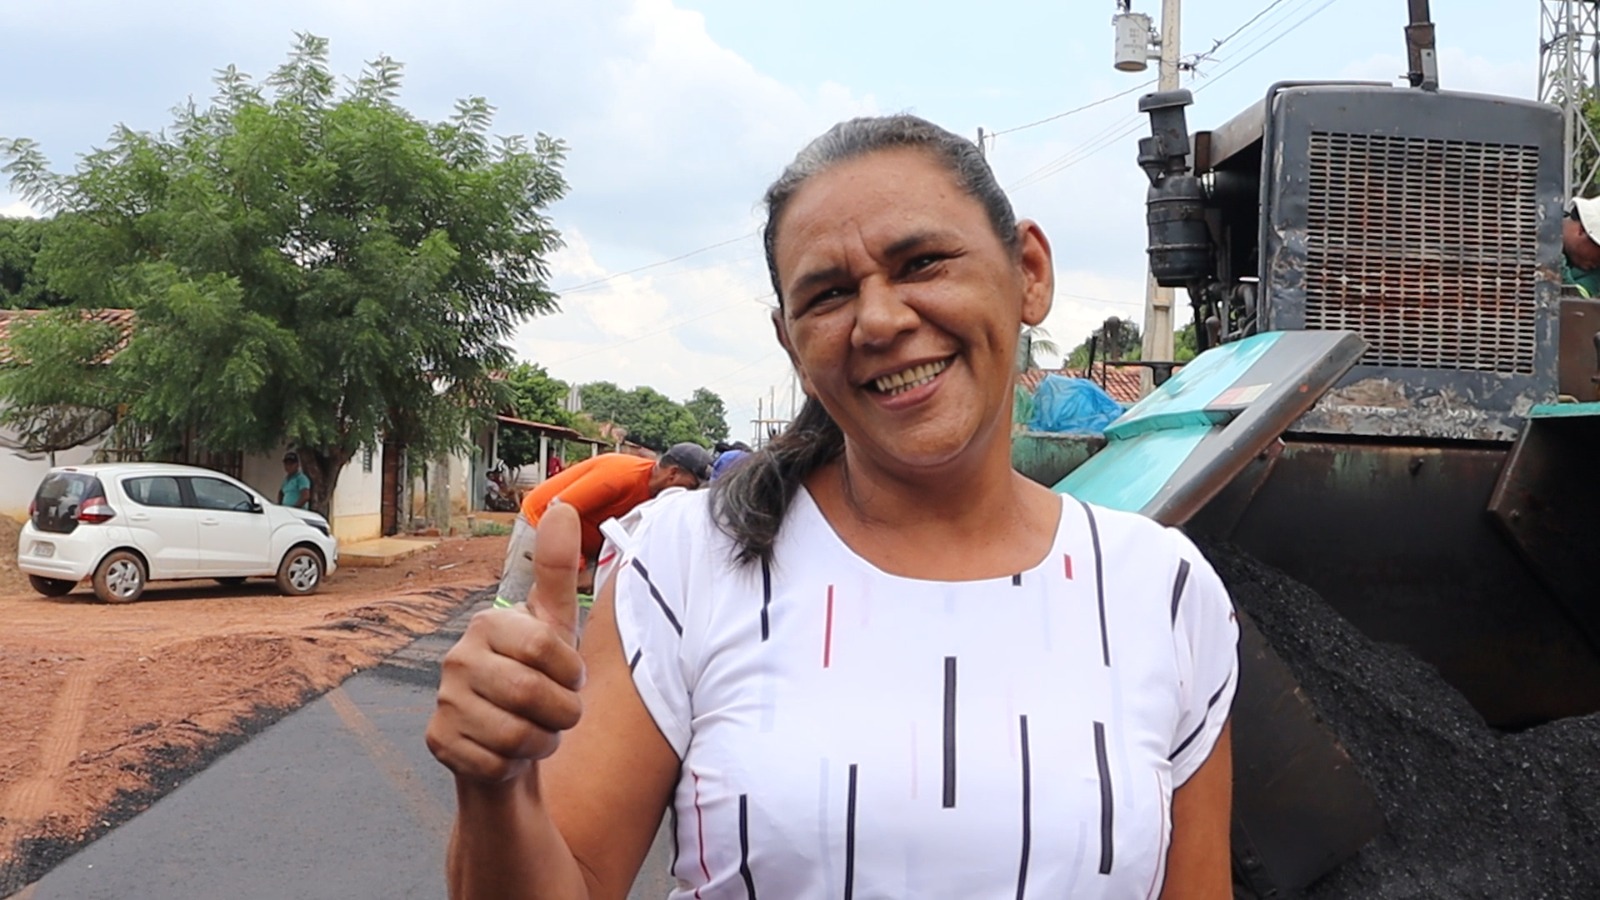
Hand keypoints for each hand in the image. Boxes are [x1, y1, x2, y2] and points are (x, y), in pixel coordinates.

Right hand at [426, 502, 584, 783]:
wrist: (506, 741)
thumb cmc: (537, 676)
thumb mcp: (554, 625)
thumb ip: (557, 570)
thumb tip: (563, 505)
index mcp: (487, 624)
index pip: (547, 648)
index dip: (571, 674)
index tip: (570, 678)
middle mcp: (456, 658)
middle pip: (533, 695)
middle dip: (562, 713)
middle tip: (559, 712)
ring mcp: (443, 701)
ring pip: (516, 736)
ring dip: (543, 740)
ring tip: (536, 729)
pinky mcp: (438, 742)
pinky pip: (496, 764)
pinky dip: (515, 765)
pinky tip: (508, 752)